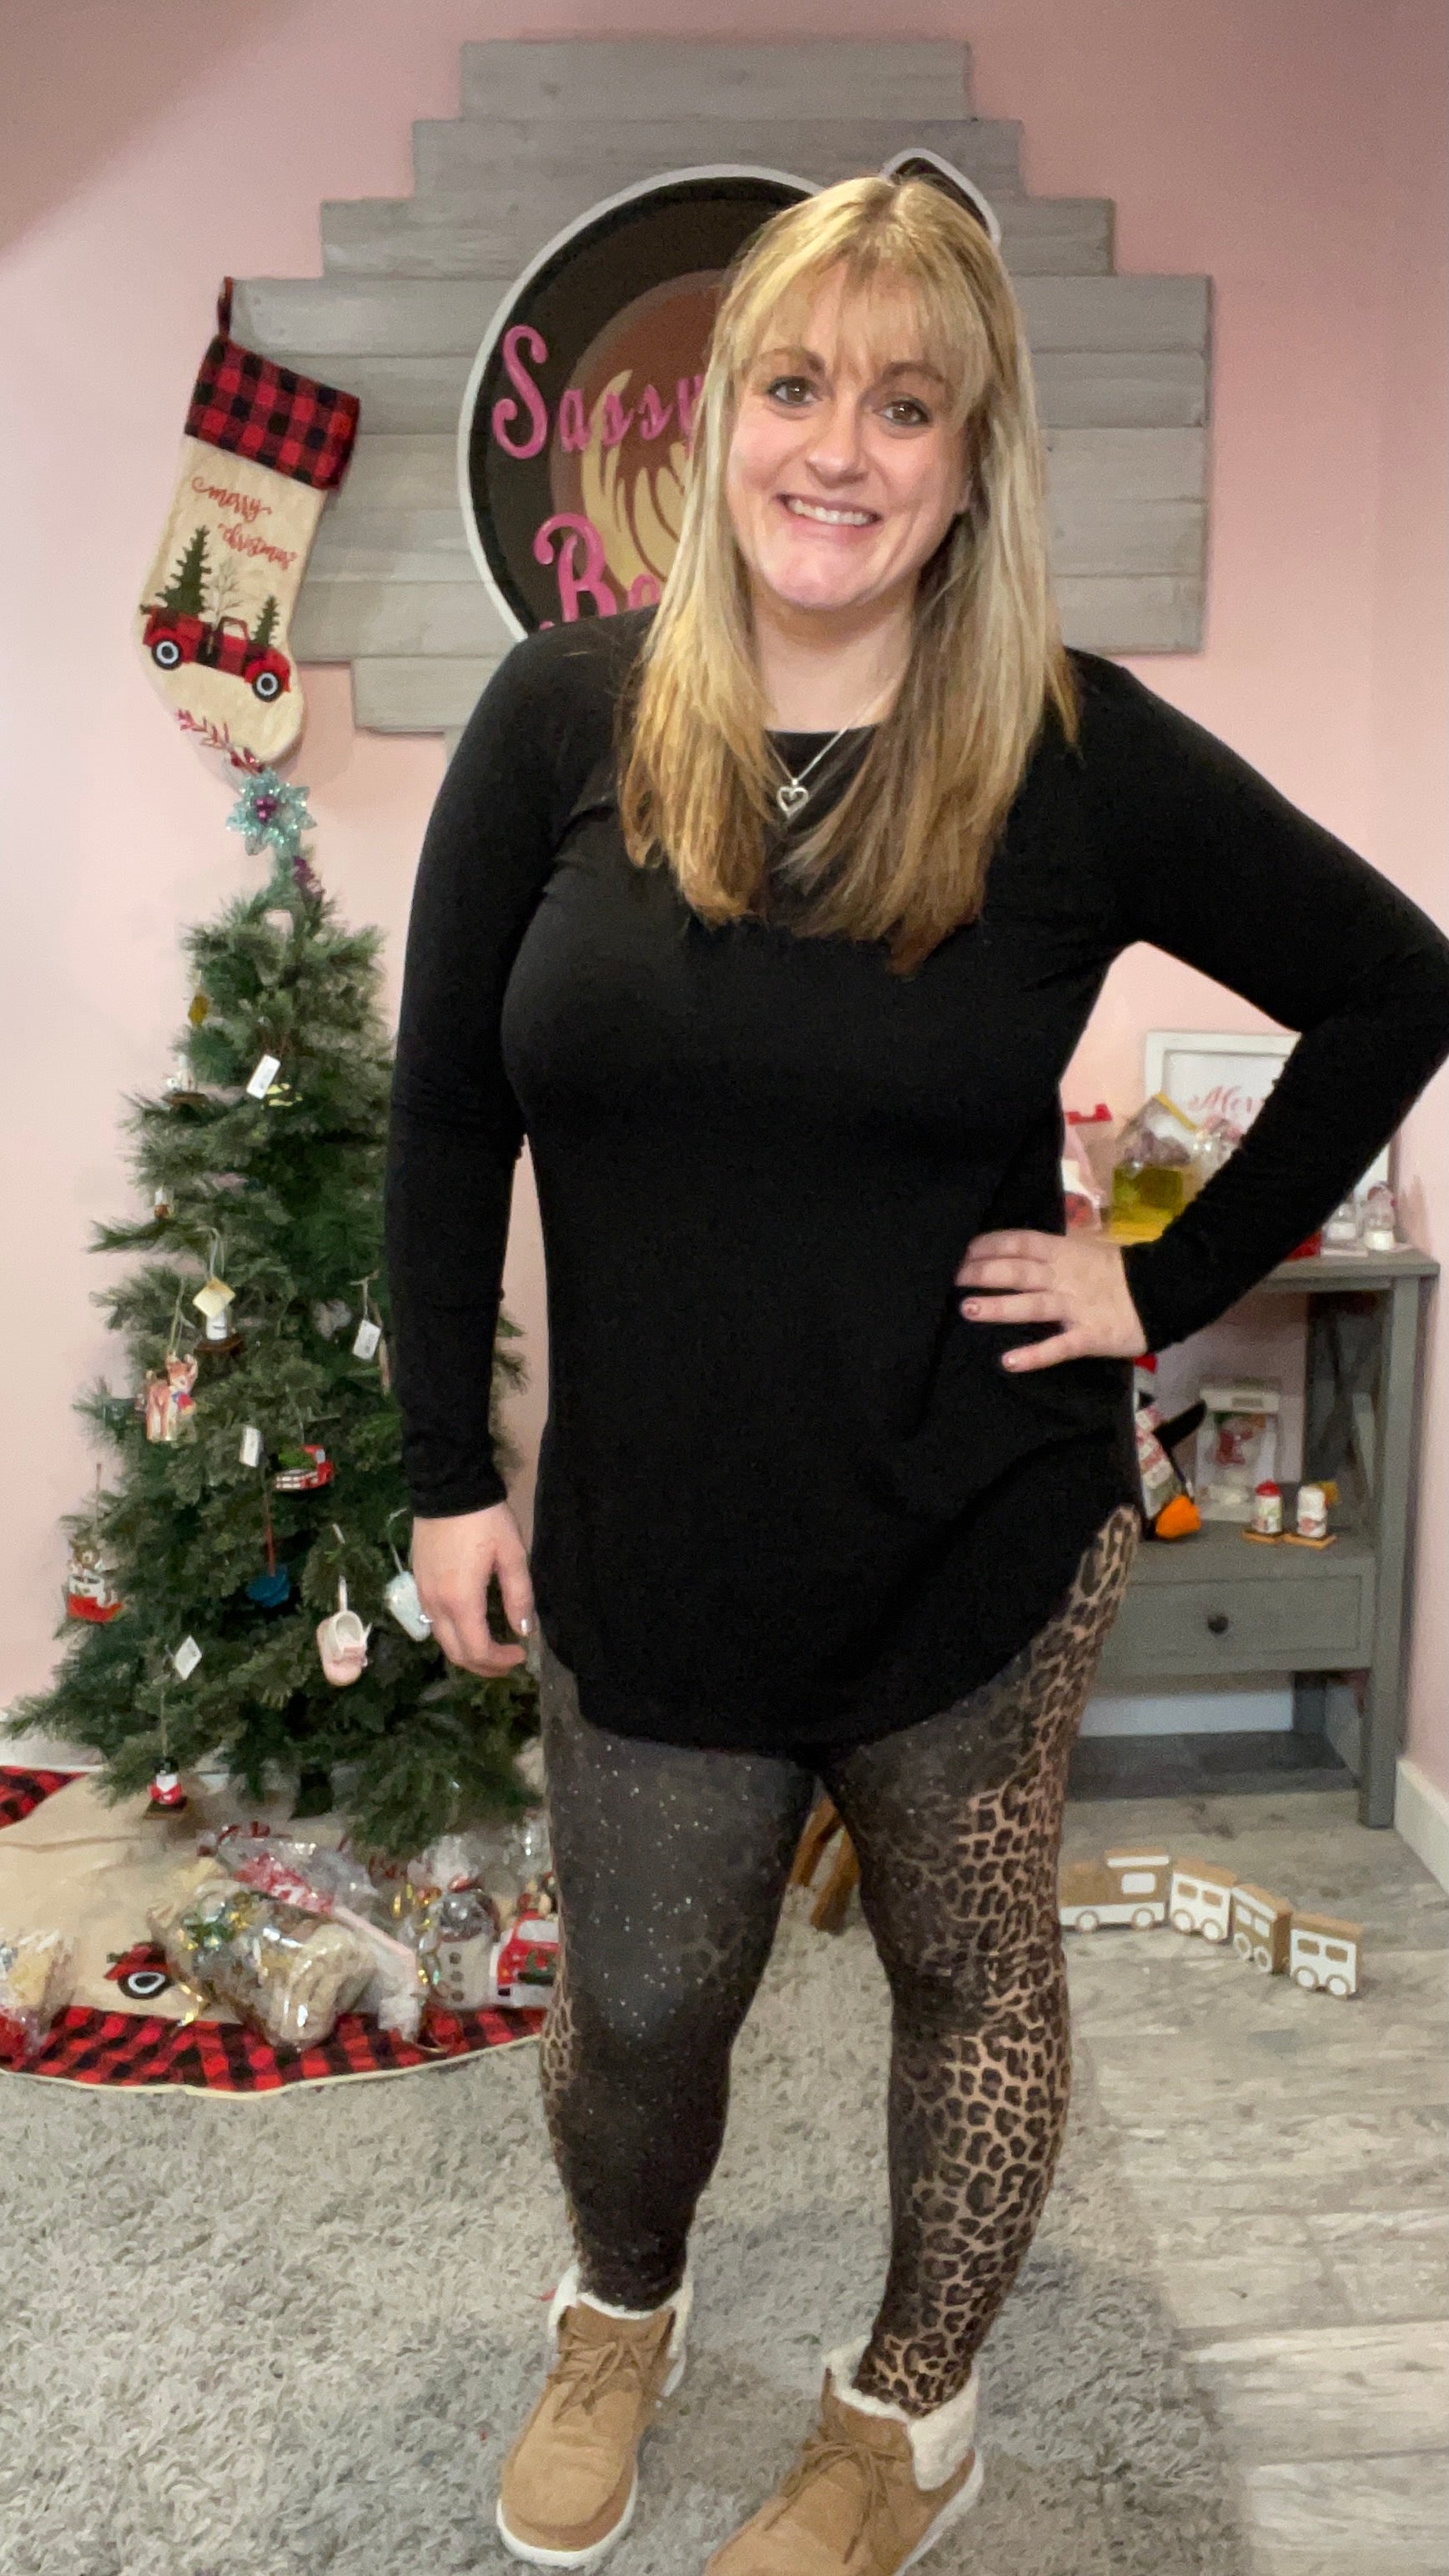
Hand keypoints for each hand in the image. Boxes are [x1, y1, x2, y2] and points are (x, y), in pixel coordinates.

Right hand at [410, 1501, 534, 1675]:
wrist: (447, 1489)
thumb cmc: (485, 1521)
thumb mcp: (513, 1555)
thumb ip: (519, 1596)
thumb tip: (523, 1631)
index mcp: (461, 1600)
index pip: (477, 1650)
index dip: (500, 1662)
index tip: (520, 1655)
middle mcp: (436, 1605)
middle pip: (456, 1654)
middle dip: (483, 1666)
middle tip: (508, 1661)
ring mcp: (423, 1594)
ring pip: (442, 1640)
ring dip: (467, 1651)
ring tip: (493, 1647)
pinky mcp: (418, 1583)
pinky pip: (434, 1621)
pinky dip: (454, 1634)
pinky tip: (472, 1623)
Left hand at [955, 1228, 1147, 1370]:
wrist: (1164, 1291)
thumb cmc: (1119, 1272)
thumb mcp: (1084, 1251)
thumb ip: (1051, 1253)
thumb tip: (1013, 1251)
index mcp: (1063, 1252)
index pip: (1019, 1243)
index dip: (988, 1245)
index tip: (959, 1249)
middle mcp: (1065, 1277)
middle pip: (1018, 1272)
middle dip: (982, 1273)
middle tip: (950, 1278)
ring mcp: (1076, 1307)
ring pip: (1032, 1305)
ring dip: (1000, 1307)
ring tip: (968, 1310)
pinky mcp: (1089, 1336)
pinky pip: (1059, 1347)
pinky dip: (1035, 1355)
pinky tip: (1010, 1362)